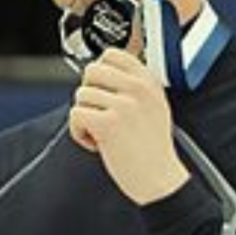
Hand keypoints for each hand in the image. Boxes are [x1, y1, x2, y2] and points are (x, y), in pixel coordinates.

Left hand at [69, 48, 189, 204]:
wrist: (159, 180)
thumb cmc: (153, 150)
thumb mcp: (154, 106)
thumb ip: (133, 87)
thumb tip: (102, 73)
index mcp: (149, 81)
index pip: (112, 54)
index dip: (99, 72)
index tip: (102, 90)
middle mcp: (138, 89)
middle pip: (91, 71)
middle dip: (88, 93)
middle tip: (99, 114)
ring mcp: (123, 105)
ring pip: (80, 94)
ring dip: (84, 117)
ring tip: (101, 133)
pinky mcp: (108, 123)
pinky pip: (76, 115)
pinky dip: (79, 133)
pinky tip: (96, 144)